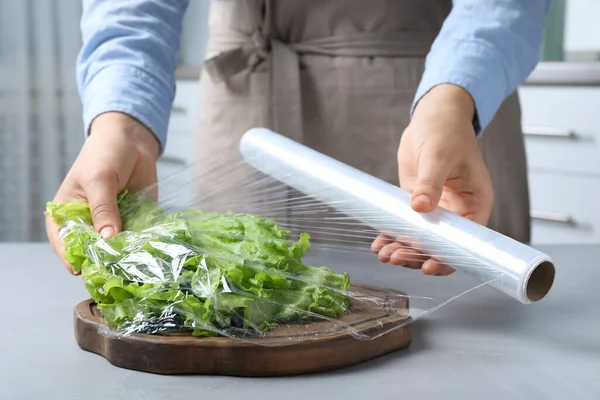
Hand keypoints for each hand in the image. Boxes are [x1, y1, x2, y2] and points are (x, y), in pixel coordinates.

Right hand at [46, 112, 159, 273]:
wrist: (132, 141)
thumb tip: (107, 239)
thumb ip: (103, 209)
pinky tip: (151, 253)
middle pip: (92, 251)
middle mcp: (88, 225)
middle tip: (116, 270)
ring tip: (136, 265)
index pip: (65, 243)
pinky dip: (143, 246)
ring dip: (126, 257)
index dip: (73, 257)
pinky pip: (137, 240)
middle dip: (104, 260)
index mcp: (67, 215)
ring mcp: (111, 226)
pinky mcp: (133, 223)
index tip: (84, 270)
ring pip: (116, 249)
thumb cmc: (104, 155)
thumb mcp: (100, 180)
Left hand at [372, 84, 493, 275]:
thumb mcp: (439, 156)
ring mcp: (435, 209)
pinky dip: (392, 234)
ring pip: (420, 238)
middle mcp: (457, 211)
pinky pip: (405, 224)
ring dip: (402, 248)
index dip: (447, 257)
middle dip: (417, 254)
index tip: (427, 266)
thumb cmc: (446, 131)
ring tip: (383, 254)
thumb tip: (420, 208)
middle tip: (395, 257)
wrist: (433, 116)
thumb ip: (430, 183)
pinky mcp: (416, 202)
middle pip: (440, 244)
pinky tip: (378, 242)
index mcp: (475, 203)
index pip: (465, 240)